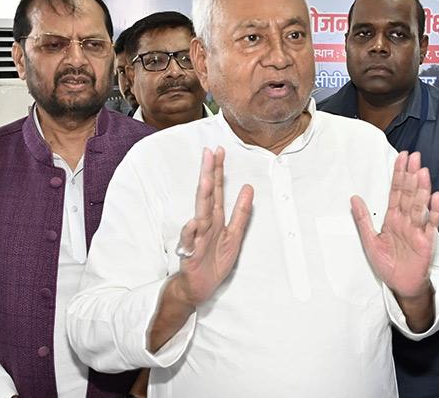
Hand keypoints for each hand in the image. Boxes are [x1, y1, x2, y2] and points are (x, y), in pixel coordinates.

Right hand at [173, 147, 253, 305]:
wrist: (198, 287)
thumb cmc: (213, 260)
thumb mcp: (234, 235)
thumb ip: (240, 213)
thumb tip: (248, 188)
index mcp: (215, 218)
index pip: (216, 190)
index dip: (218, 170)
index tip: (219, 150)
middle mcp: (204, 224)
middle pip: (207, 195)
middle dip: (208, 174)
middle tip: (209, 153)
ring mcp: (196, 237)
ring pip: (199, 214)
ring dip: (201, 197)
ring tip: (204, 180)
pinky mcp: (191, 253)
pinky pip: (190, 241)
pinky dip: (190, 232)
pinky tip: (193, 222)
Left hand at [350, 151, 438, 298]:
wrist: (401, 285)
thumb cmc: (388, 264)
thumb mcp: (369, 241)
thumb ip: (362, 219)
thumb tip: (353, 198)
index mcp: (393, 218)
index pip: (396, 191)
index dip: (399, 174)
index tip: (402, 157)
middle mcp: (406, 220)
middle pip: (409, 194)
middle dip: (411, 175)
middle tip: (415, 156)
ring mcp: (417, 229)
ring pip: (419, 205)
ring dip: (421, 189)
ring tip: (422, 172)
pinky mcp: (426, 241)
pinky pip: (430, 223)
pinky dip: (433, 211)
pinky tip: (435, 197)